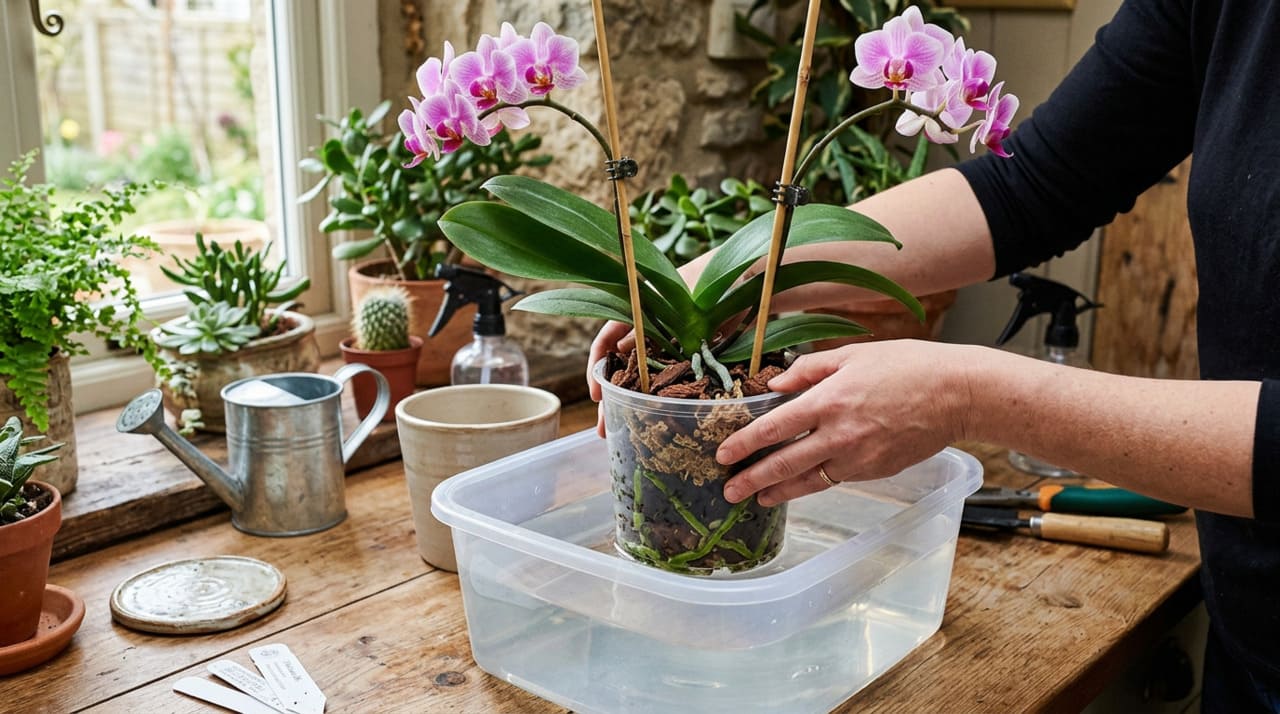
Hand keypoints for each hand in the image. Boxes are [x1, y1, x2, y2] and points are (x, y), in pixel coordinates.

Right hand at [587, 258, 708, 435]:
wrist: (749, 281)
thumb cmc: (710, 282)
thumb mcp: (674, 303)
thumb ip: (647, 325)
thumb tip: (619, 350)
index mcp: (640, 311)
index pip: (608, 338)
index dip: (598, 366)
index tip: (598, 393)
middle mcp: (653, 331)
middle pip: (625, 367)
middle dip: (613, 397)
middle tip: (605, 427)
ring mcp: (673, 346)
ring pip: (647, 379)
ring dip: (635, 404)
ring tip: (625, 431)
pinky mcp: (694, 358)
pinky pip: (674, 380)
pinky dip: (664, 400)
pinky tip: (657, 419)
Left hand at [718, 340, 975, 505]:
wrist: (957, 394)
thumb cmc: (908, 366)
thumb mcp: (853, 354)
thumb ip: (810, 369)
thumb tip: (776, 382)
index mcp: (830, 400)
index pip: (775, 427)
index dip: (745, 443)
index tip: (723, 454)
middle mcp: (840, 434)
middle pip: (785, 463)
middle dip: (752, 479)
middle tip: (728, 491)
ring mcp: (859, 457)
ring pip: (809, 480)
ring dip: (779, 491)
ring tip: (757, 499)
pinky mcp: (875, 471)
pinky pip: (836, 479)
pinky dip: (813, 484)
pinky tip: (799, 486)